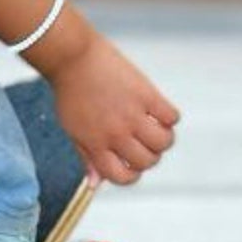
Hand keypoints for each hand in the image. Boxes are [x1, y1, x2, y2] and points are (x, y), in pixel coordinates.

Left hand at [48, 32, 180, 186]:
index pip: (122, 177)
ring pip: (164, 143)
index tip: (130, 163)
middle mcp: (115, 134)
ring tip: (154, 128)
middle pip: (147, 162)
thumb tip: (95, 184)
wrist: (72, 58)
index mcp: (96, 145)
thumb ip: (86, 157)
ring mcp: (132, 114)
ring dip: (163, 139)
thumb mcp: (72, 130)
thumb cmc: (69, 94)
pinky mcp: (146, 94)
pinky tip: (158, 111)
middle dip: (149, 157)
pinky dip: (170, 118)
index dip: (130, 175)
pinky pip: (172, 117)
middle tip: (142, 143)